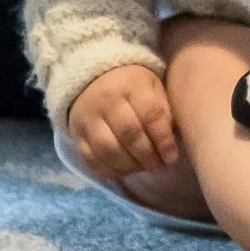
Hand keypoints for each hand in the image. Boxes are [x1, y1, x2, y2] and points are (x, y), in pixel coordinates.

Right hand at [67, 64, 177, 179]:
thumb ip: (164, 114)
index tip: (171, 156)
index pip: (150, 114)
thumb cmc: (134, 87)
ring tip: (143, 168)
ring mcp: (88, 118)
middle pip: (128, 134)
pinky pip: (92, 159)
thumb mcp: (154, 88)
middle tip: (159, 165)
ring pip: (108, 150)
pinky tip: (125, 170)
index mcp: (131, 85)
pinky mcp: (77, 135)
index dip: (163, 139)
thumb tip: (170, 148)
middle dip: (147, 156)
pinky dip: (110, 170)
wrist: (94, 80)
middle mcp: (106, 100)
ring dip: (130, 166)